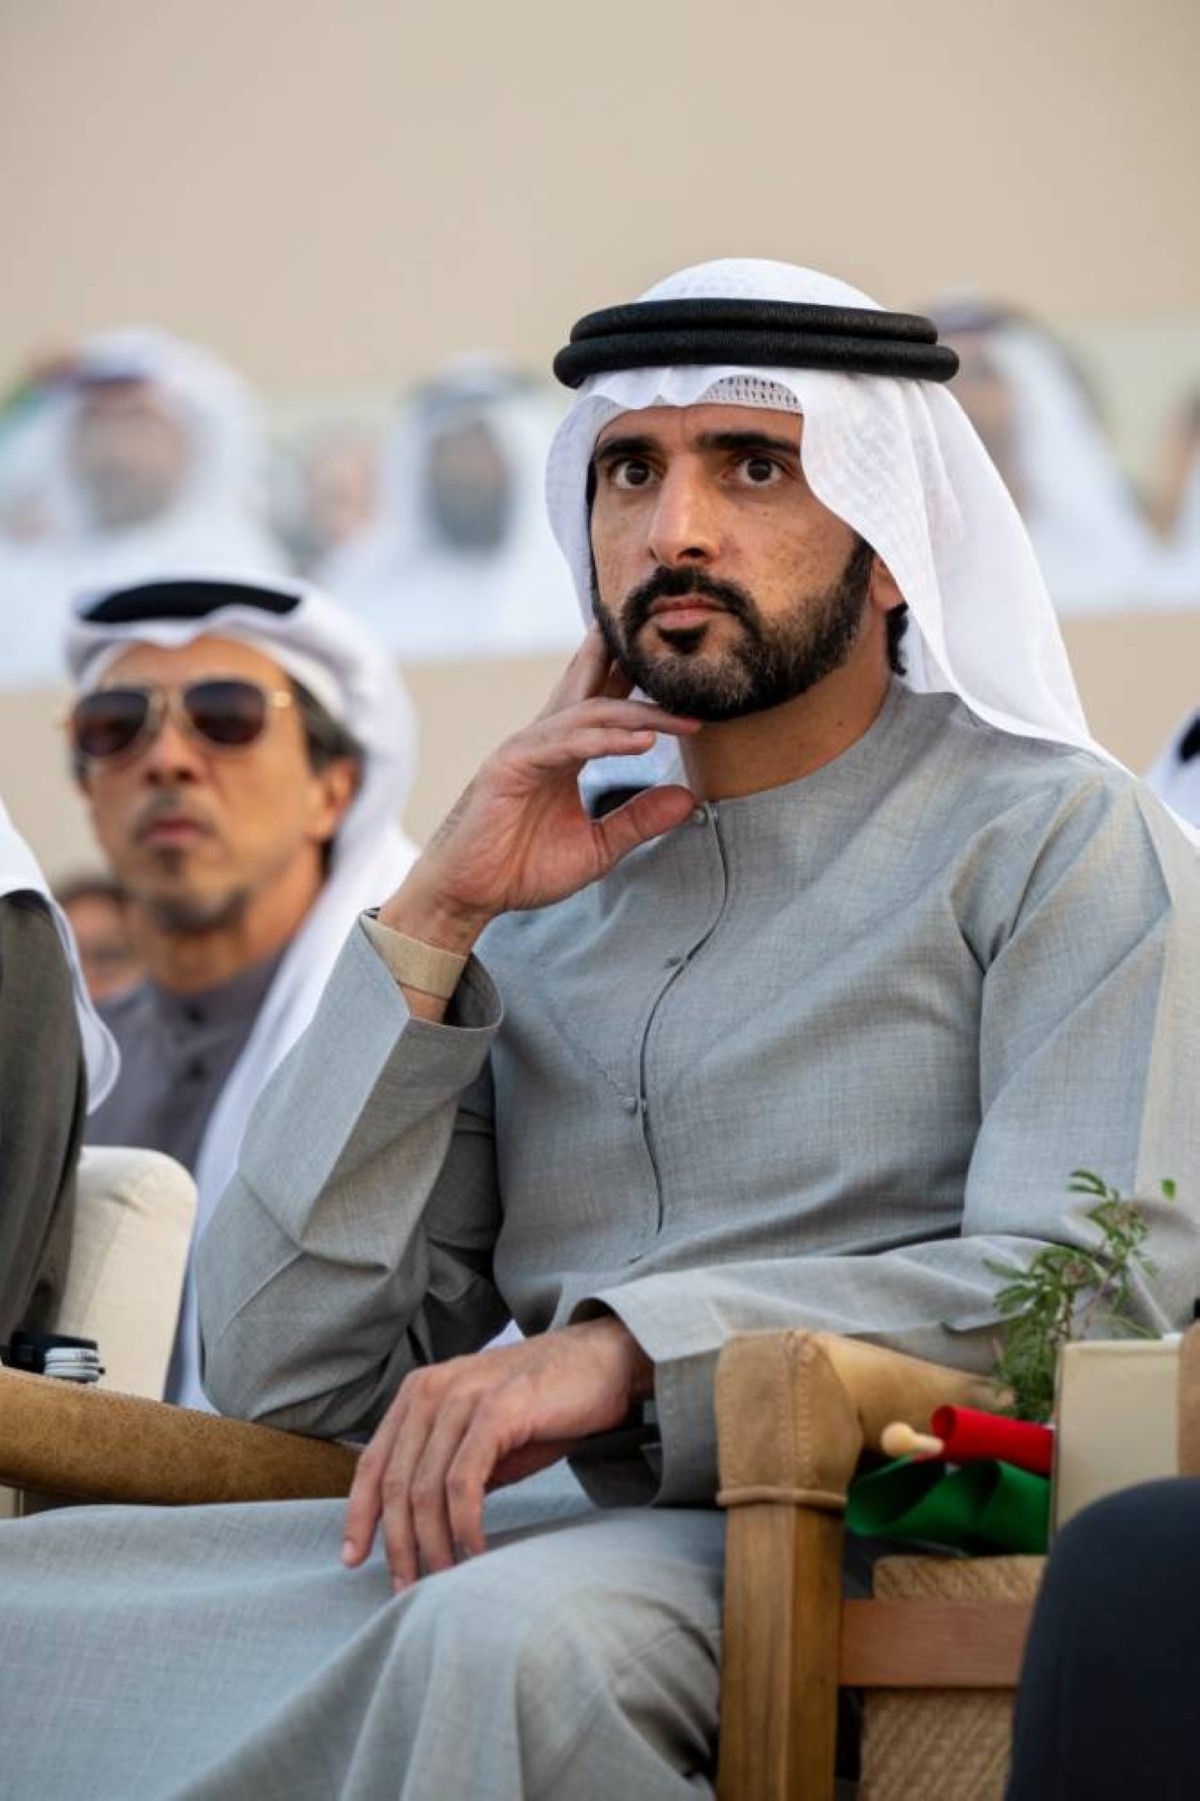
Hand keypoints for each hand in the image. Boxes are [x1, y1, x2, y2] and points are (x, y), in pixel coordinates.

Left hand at [341, 1317, 652, 1588]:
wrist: (604, 1361)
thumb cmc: (545, 1406)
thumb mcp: (482, 1436)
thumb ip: (447, 1468)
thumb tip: (419, 1530)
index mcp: (419, 1393)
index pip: (373, 1462)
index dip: (359, 1515)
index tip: (353, 1561)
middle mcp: (431, 1390)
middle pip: (396, 1483)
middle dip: (397, 1545)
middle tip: (407, 1589)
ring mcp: (463, 1396)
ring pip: (425, 1488)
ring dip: (432, 1545)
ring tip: (445, 1580)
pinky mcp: (497, 1410)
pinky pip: (463, 1482)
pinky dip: (464, 1526)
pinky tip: (476, 1552)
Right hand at [379, 627, 698, 953]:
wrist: (468, 895)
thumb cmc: (521, 869)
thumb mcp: (596, 848)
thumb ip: (638, 821)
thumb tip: (690, 798)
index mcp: (564, 753)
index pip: (606, 706)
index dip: (645, 690)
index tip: (693, 691)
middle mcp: (546, 741)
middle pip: (592, 686)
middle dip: (630, 661)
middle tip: (675, 645)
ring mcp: (527, 749)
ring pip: (589, 713)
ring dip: (638, 713)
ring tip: (682, 718)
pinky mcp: (510, 765)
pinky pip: (565, 742)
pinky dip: (605, 740)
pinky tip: (642, 742)